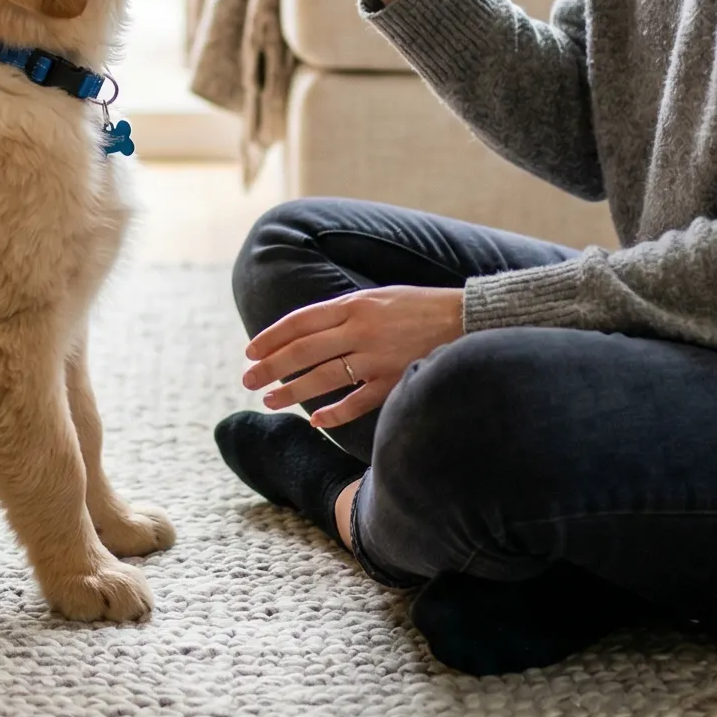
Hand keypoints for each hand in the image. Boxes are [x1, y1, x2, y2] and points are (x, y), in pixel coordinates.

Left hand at [240, 286, 464, 428]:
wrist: (468, 319)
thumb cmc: (421, 307)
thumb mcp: (380, 296)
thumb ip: (347, 311)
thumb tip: (310, 328)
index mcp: (355, 303)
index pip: (300, 321)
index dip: (271, 336)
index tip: (250, 350)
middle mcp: (361, 329)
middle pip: (303, 350)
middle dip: (270, 366)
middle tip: (247, 379)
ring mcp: (377, 357)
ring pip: (322, 377)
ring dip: (292, 390)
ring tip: (269, 400)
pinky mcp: (394, 380)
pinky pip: (357, 402)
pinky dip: (334, 412)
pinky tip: (315, 420)